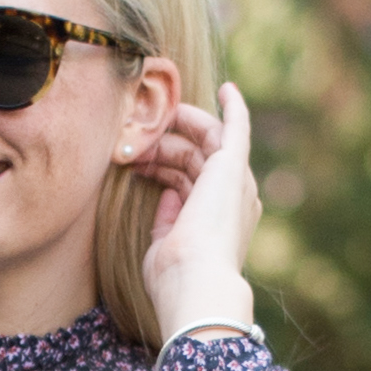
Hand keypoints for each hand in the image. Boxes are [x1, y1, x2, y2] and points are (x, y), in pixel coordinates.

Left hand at [130, 77, 261, 343]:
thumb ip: (166, 219)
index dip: (162, 167)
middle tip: (133, 136)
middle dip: (163, 145)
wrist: (194, 281)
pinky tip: (227, 89)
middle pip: (195, 157)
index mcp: (217, 220)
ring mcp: (235, 182)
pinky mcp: (233, 166)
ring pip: (206, 141)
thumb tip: (167, 193)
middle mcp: (233, 199)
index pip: (188, 181)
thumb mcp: (164, 245)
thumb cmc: (175, 277)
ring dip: (176, 128)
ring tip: (149, 118)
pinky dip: (234, 108)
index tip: (138, 159)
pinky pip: (237, 128)